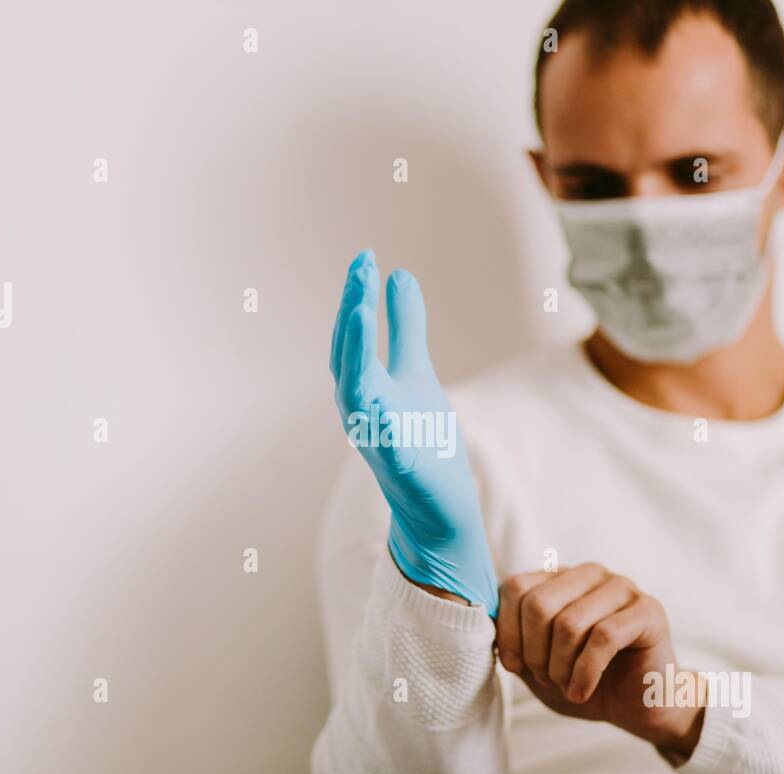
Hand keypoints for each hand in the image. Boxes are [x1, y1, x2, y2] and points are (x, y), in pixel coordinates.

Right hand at [330, 249, 498, 614]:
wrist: (435, 506)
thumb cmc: (421, 438)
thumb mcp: (415, 372)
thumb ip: (404, 326)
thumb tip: (398, 274)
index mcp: (364, 384)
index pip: (353, 336)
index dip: (356, 297)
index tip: (367, 257)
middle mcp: (361, 409)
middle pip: (347, 356)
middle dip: (352, 313)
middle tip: (361, 271)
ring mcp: (377, 439)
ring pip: (356, 394)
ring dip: (354, 353)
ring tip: (358, 313)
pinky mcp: (400, 468)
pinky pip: (386, 442)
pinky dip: (380, 419)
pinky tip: (383, 395)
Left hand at [495, 563, 703, 758]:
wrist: (641, 705)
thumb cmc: (585, 681)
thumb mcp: (537, 663)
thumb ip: (512, 640)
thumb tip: (483, 624)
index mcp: (559, 578)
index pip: (515, 587)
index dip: (508, 632)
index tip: (516, 667)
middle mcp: (589, 574)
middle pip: (538, 603)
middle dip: (534, 652)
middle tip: (546, 680)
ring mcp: (621, 587)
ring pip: (569, 622)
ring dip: (560, 667)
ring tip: (566, 688)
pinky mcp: (648, 610)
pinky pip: (604, 637)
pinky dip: (585, 672)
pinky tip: (583, 691)